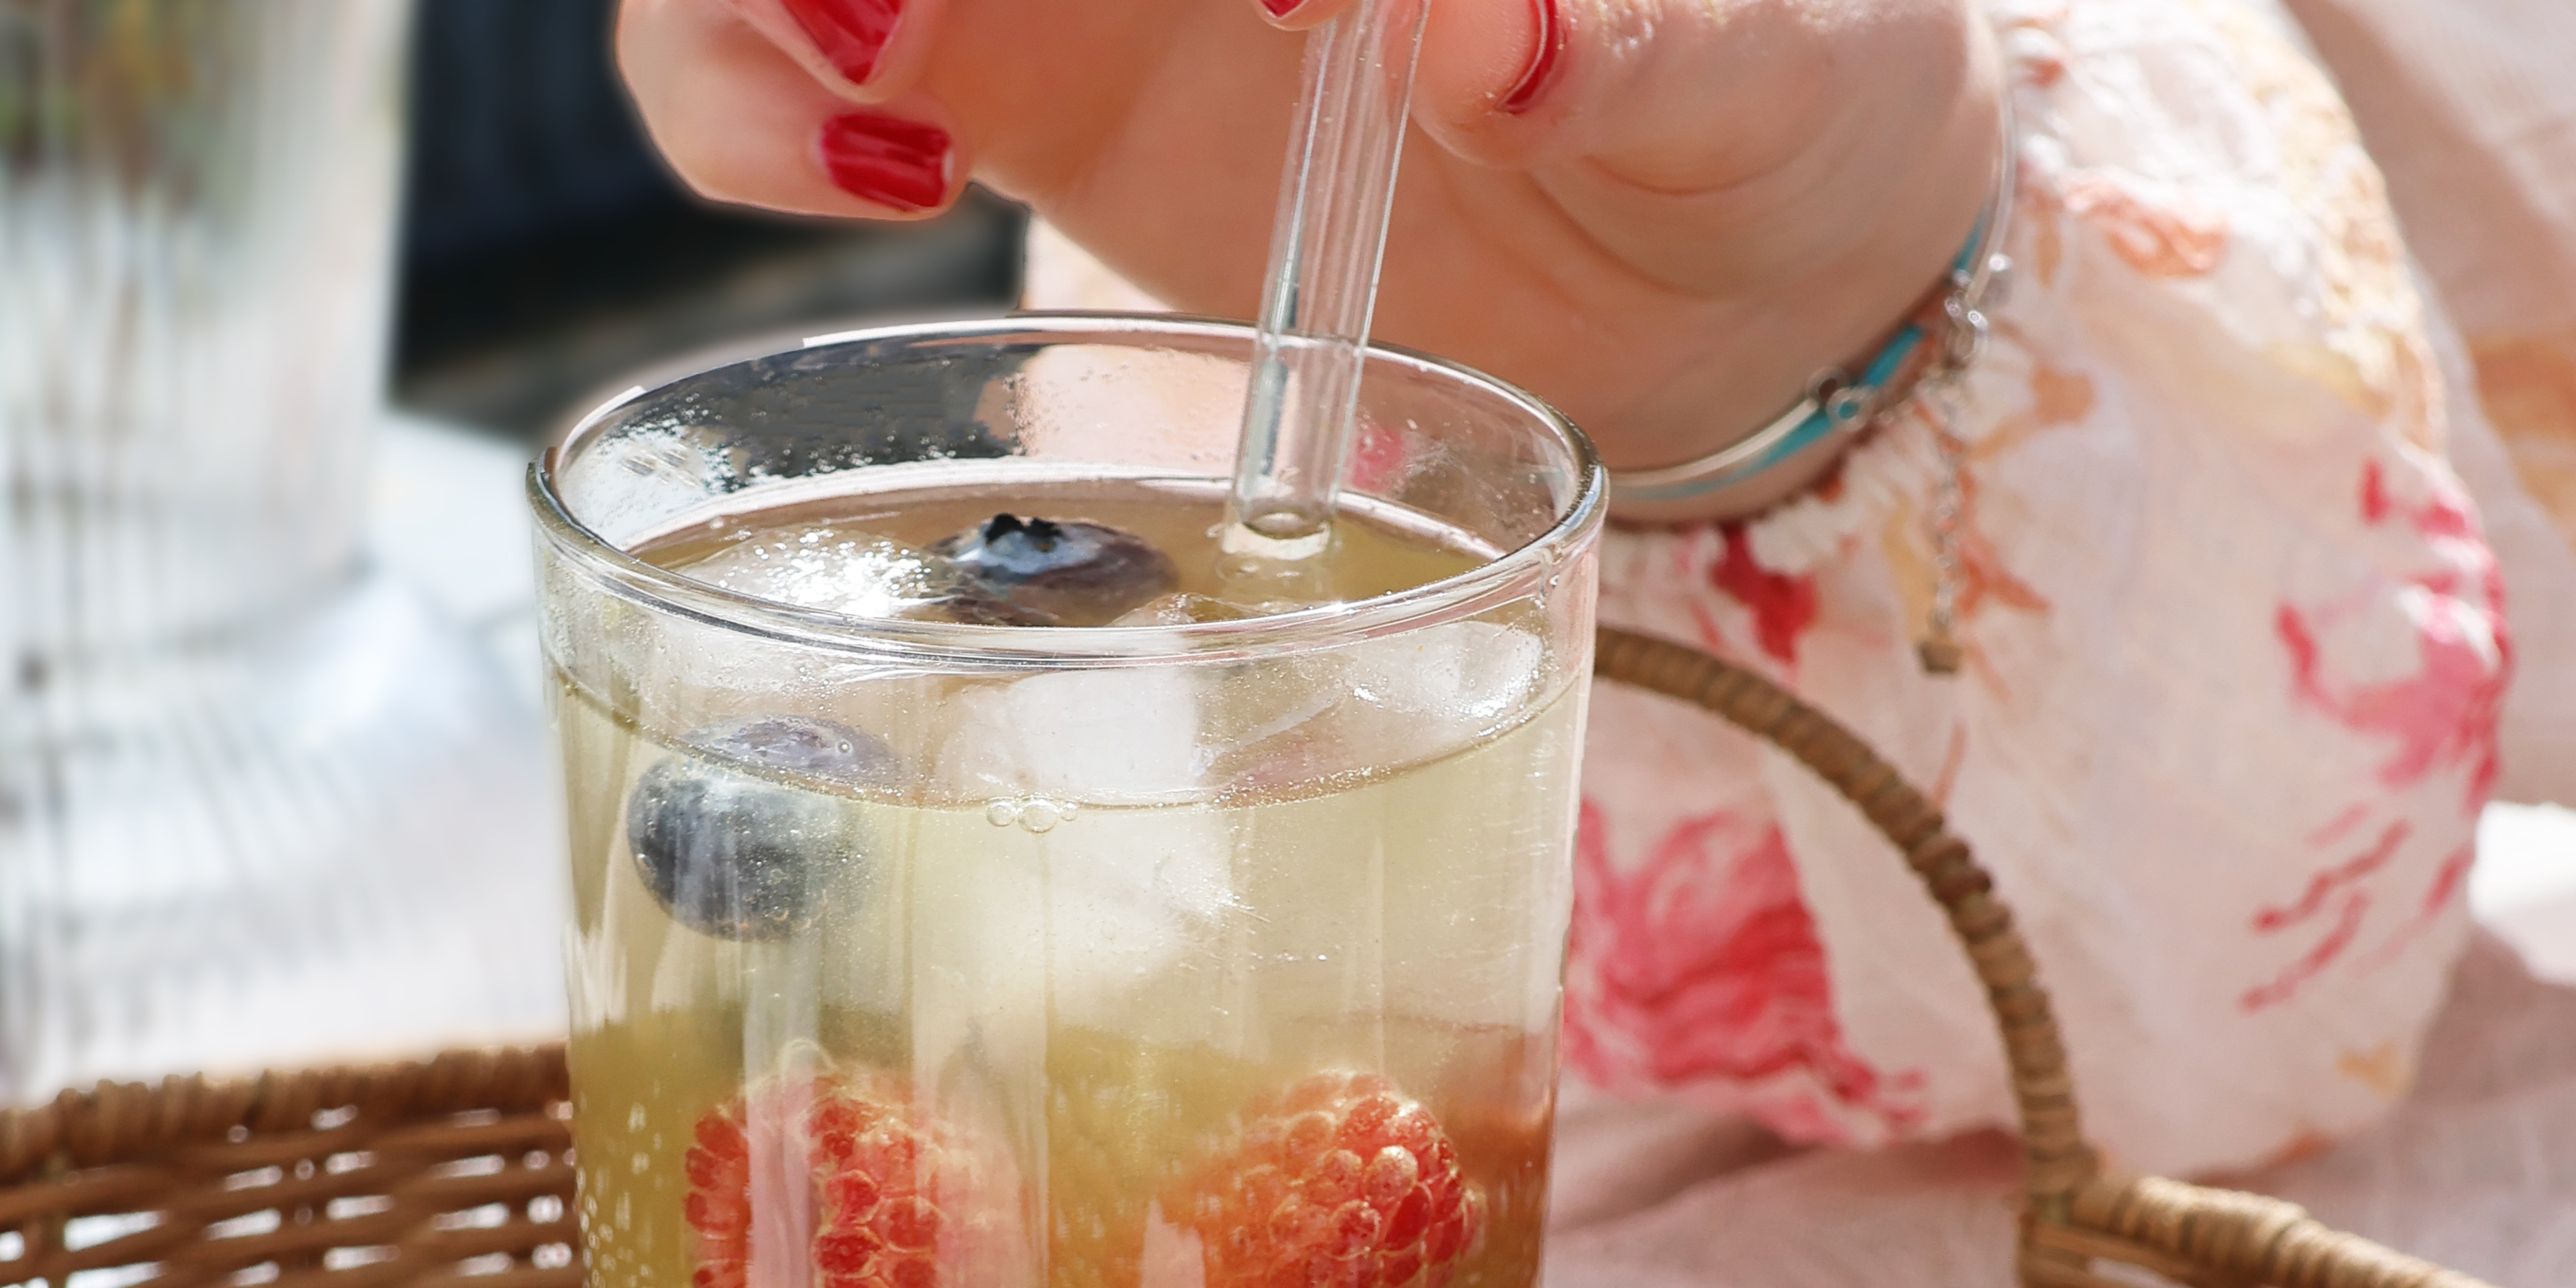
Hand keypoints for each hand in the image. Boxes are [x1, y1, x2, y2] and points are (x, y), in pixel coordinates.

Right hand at [617, 0, 2001, 499]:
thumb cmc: (1773, 100)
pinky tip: (869, 177)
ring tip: (863, 91)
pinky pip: (773, 44)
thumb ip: (1651, 28)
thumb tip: (1481, 32)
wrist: (1704, 258)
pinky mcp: (995, 70)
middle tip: (903, 22)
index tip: (1289, 8)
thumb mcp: (1770, 70)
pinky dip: (738, 92)